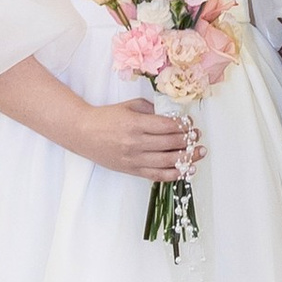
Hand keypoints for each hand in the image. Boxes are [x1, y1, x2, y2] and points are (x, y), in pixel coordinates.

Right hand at [83, 97, 199, 180]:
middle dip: (188, 140)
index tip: (190, 123)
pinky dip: (173, 174)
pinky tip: (185, 170)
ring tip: (198, 153)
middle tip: (198, 136)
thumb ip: (151, 109)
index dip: (183, 125)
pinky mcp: (131, 170)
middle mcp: (136, 143)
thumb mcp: (129, 106)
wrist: (83, 133)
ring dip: (187, 158)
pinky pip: (156, 175)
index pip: (167, 126)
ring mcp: (134, 159)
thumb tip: (171, 115)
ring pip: (167, 162)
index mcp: (136, 124)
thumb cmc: (106, 118)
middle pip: (170, 143)